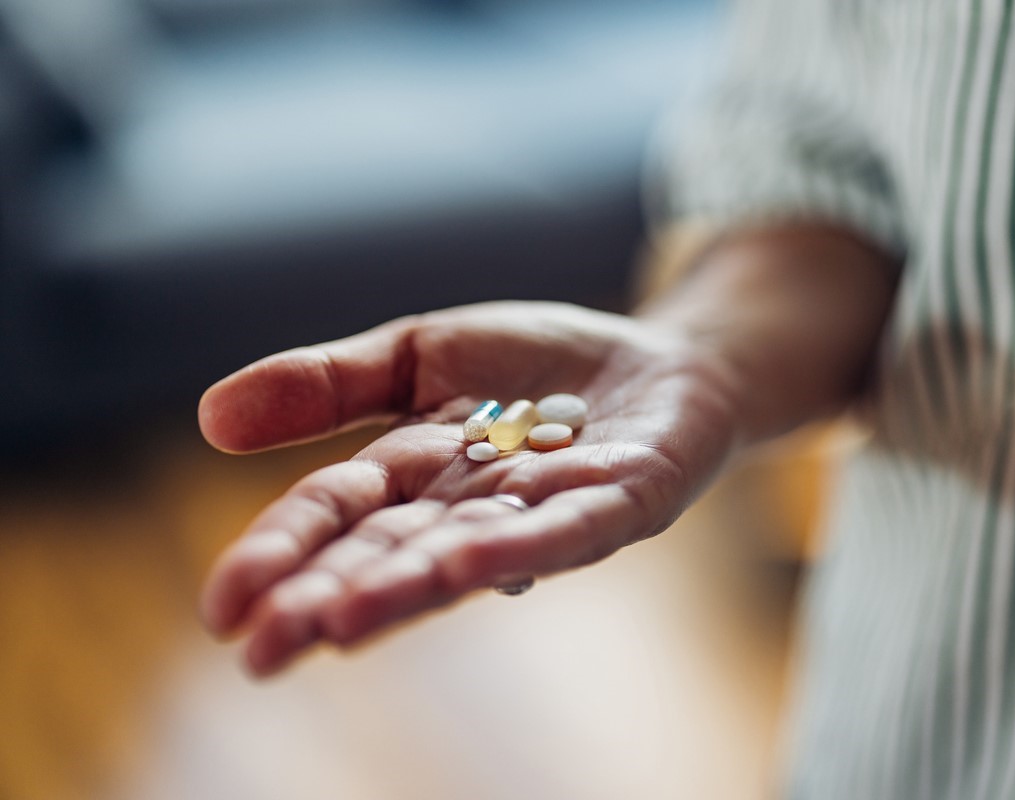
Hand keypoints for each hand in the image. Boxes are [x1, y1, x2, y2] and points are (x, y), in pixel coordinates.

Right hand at [198, 301, 738, 676]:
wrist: (664, 362)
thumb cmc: (537, 369)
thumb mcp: (422, 354)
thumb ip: (332, 386)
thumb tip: (209, 418)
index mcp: (420, 472)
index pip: (338, 511)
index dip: (281, 553)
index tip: (220, 608)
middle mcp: (476, 507)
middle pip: (393, 549)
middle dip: (328, 594)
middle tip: (261, 649)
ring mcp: (550, 510)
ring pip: (470, 553)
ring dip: (407, 586)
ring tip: (339, 620)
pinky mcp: (625, 501)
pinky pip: (571, 529)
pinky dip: (523, 548)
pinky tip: (470, 568)